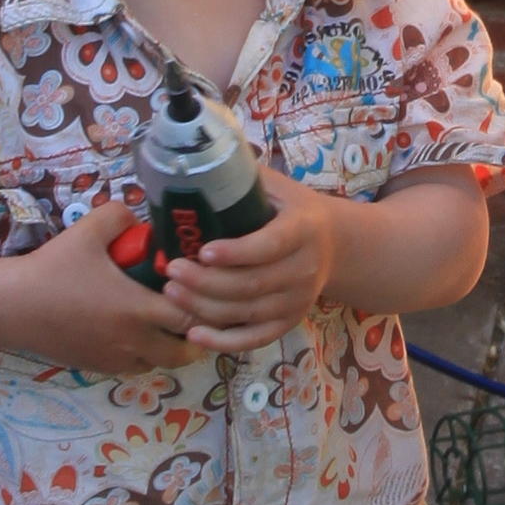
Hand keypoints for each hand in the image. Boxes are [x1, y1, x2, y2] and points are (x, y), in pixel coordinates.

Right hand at [0, 199, 214, 378]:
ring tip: (165, 323)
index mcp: (137, 309)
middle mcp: (132, 340)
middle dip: (195, 335)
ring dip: (169, 347)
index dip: (202, 305)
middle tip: (193, 312)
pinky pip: (133, 368)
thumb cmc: (52, 268)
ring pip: (159, 363)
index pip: (191, 317)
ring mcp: (114, 358)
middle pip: (184, 352)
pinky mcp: (96, 367)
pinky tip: (134, 333)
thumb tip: (138, 217)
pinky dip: (143, 356)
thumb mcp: (87, 231)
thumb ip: (119, 216)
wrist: (12, 306)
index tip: (200, 289)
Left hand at [162, 176, 346, 349]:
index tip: (202, 251)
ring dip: (205, 307)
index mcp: (304, 229)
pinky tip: (194, 334)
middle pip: (251, 284)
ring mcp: (298, 301)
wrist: (333, 245)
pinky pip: (254, 339)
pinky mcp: (288, 322)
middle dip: (206, 282)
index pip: (270, 245)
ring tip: (172, 291)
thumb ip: (242, 177)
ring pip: (247, 312)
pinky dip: (223, 342)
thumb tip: (195, 162)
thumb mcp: (278, 187)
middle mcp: (305, 269)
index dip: (236, 252)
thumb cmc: (293, 211)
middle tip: (171, 270)